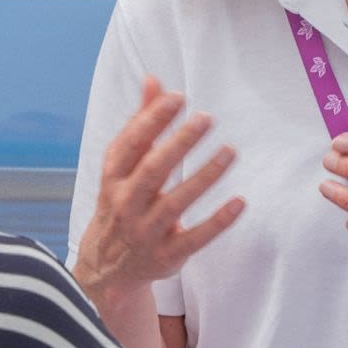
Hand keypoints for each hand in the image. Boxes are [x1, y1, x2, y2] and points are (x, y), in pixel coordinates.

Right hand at [70, 79, 242, 315]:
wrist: (107, 267)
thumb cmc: (121, 201)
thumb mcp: (121, 166)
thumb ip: (140, 124)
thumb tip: (154, 80)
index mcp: (112, 177)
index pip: (130, 145)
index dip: (151, 120)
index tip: (178, 98)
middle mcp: (125, 204)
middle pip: (152, 171)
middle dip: (179, 143)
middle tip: (207, 118)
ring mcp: (145, 232)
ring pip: (175, 203)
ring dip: (204, 176)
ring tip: (230, 151)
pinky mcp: (167, 255)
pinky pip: (194, 238)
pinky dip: (217, 222)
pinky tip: (240, 202)